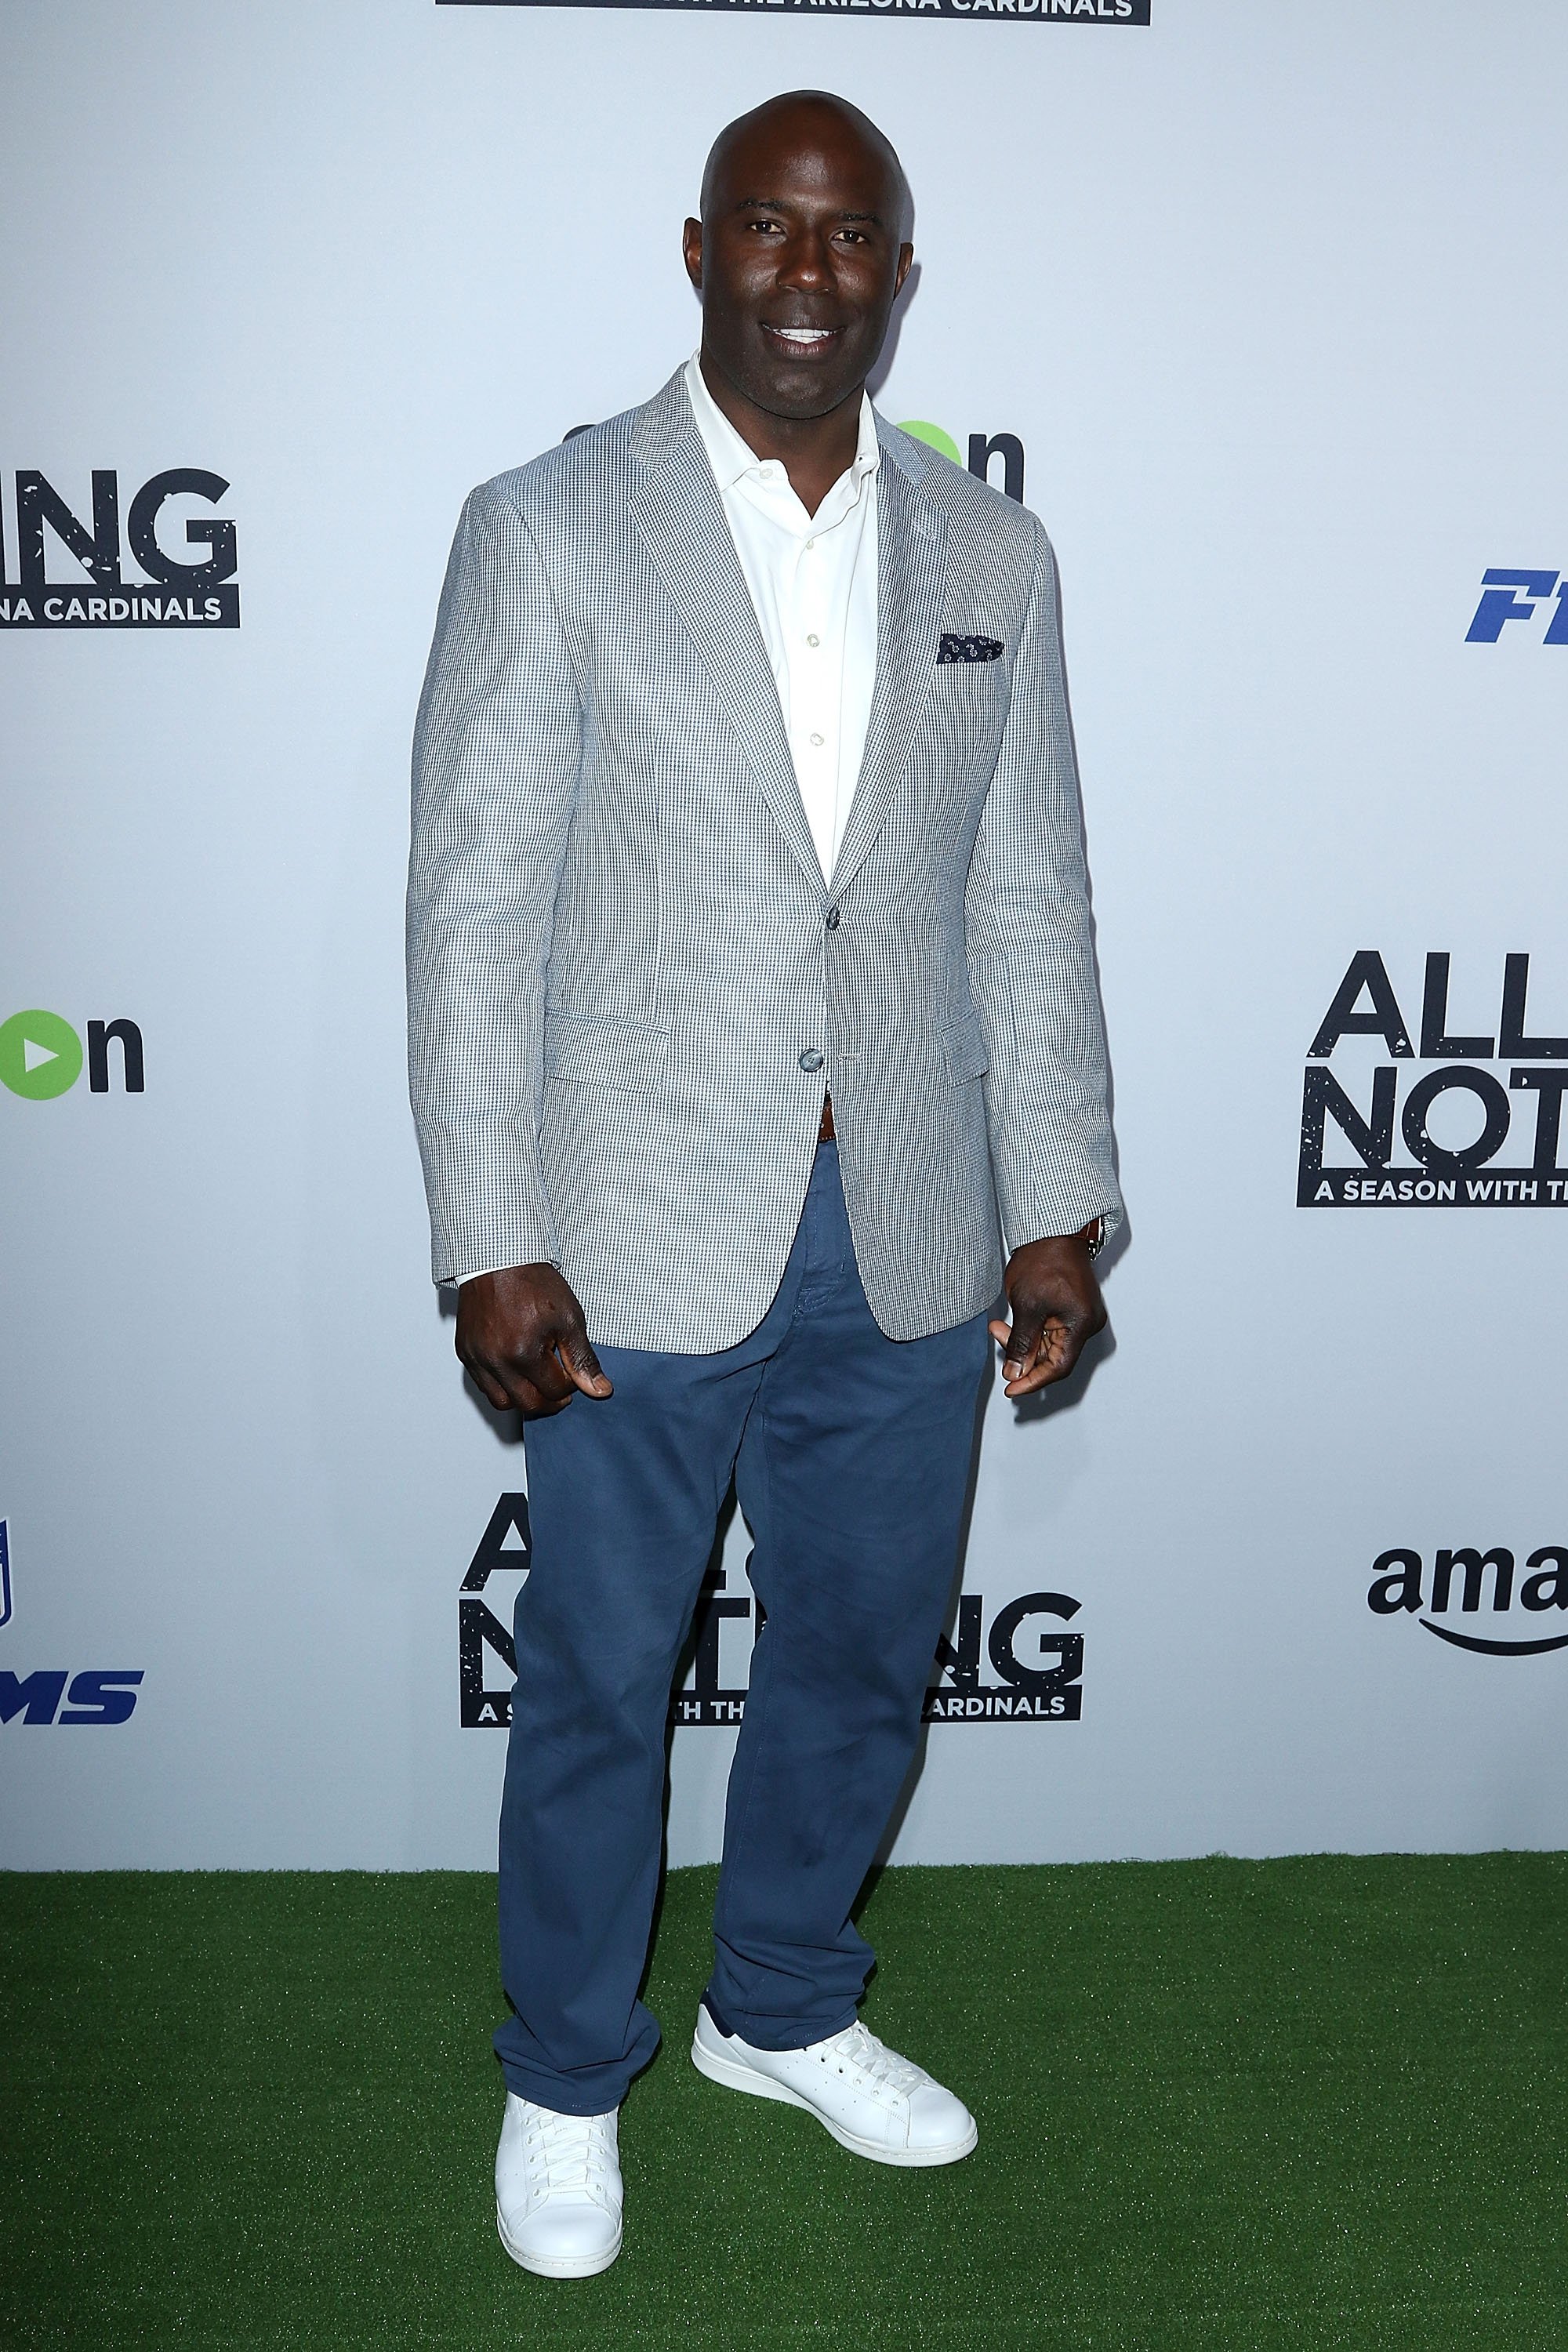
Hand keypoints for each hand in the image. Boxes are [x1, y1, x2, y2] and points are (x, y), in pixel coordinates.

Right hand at [455, 1264, 612, 1416]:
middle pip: (528, 1405)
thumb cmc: (532, 1283)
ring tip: (537, 1380)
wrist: (498, 1259)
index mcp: (523, 1353)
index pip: (555, 1392)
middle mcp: (495, 1361)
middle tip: (559, 1385)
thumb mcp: (569, 1320)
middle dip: (550, 1400)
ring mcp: (476, 1358)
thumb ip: (582, 1360)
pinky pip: (483, 1385)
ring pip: (501, 1402)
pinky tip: (516, 1370)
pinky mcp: (464, 1352)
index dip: (571, 1385)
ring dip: (523, 1398)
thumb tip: (599, 1390)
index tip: (573, 1371)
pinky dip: (501, 1385)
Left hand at [988, 1231, 1106, 1398]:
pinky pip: (1052, 1330)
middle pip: (1054, 1356)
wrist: (1053, 1229)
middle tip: (997, 1339)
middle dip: (1023, 1354)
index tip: (1011, 1389)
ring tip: (997, 1326)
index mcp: (1081, 1324)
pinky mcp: (1074, 1308)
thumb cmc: (1043, 1260)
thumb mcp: (1025, 1306)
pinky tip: (1012, 1321)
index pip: (1058, 1367)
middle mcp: (1088, 1323)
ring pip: (1050, 1343)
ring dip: (1023, 1340)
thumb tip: (1016, 1373)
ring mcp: (1082, 1315)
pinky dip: (1031, 1329)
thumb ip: (1021, 1344)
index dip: (1033, 1381)